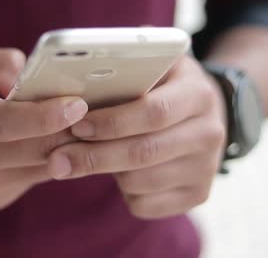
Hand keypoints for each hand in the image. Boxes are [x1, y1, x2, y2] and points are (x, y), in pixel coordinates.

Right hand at [0, 49, 87, 212]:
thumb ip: (2, 64)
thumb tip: (41, 82)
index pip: (2, 123)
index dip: (44, 116)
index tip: (78, 105)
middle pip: (33, 149)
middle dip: (72, 131)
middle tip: (101, 110)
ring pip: (42, 167)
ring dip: (67, 146)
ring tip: (83, 123)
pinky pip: (33, 177)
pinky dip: (48, 158)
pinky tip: (51, 140)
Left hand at [47, 56, 225, 218]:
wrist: (207, 115)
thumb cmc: (165, 86)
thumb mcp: (156, 64)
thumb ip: (127, 63)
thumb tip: (76, 68)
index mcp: (198, 94)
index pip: (154, 112)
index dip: (111, 121)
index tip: (76, 124)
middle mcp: (210, 133)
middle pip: (144, 152)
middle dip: (94, 156)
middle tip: (57, 158)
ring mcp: (206, 168)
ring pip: (140, 182)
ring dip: (105, 172)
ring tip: (86, 157)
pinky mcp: (198, 195)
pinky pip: (145, 204)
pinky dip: (123, 192)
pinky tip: (118, 173)